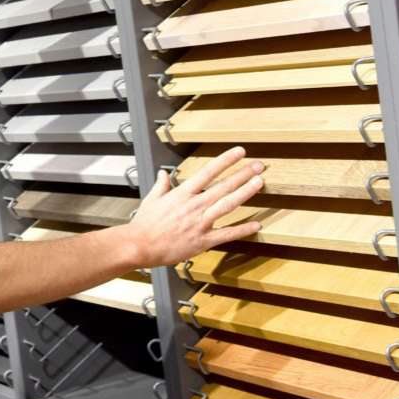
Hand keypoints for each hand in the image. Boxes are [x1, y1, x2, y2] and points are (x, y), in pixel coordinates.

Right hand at [118, 147, 264, 268]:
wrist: (139, 246)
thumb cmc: (144, 225)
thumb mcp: (151, 200)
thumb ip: (161, 185)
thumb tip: (163, 174)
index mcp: (182, 194)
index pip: (208, 172)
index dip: (225, 160)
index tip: (239, 152)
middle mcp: (194, 205)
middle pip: (223, 186)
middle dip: (243, 174)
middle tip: (259, 166)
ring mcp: (200, 223)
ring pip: (227, 205)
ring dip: (245, 192)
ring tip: (259, 183)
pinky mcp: (202, 240)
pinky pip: (226, 234)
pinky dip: (242, 229)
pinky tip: (256, 225)